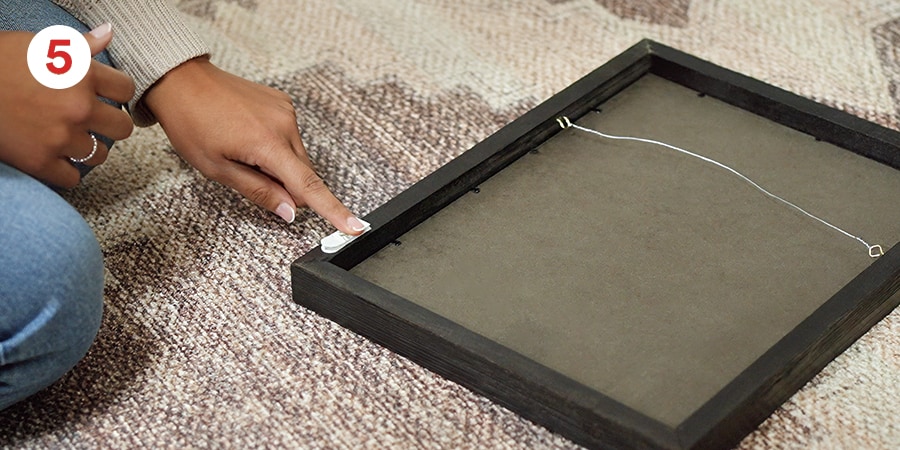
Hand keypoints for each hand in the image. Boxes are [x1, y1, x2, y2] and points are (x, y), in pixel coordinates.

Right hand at [0, 24, 134, 186]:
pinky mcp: (40, 161)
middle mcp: (77, 107)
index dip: (118, 92)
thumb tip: (109, 33)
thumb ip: (80, 45)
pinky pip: (72, 178)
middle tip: (96, 121)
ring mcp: (60, 137)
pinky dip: (65, 170)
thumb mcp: (40, 45)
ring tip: (73, 140)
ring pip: (99, 155)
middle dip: (111, 123)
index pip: (126, 89)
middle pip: (122, 127)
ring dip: (89, 149)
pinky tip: (57, 158)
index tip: (108, 96)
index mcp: (81, 75)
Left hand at [143, 57, 364, 233]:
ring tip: (243, 150)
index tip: (355, 226)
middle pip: (303, 174)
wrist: (182, 81)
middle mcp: (284, 124)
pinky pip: (289, 137)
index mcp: (266, 144)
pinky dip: (276, 146)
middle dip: (285, 186)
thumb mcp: (217, 168)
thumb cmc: (192, 123)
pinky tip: (248, 136)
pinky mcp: (283, 103)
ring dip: (279, 165)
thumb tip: (290, 212)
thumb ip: (259, 191)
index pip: (308, 186)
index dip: (333, 211)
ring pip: (296, 157)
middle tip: (248, 175)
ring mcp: (285, 111)